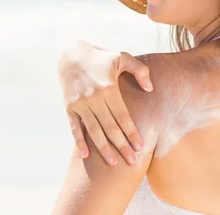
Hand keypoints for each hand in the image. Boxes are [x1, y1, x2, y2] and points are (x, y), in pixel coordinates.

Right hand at [57, 41, 152, 165]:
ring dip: (104, 149)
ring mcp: (80, 104)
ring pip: (94, 131)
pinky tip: (86, 156)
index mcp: (109, 88)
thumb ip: (140, 71)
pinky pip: (75, 128)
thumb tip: (150, 88)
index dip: (132, 132)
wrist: (71, 54)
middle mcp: (94, 97)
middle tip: (132, 161)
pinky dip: (80, 142)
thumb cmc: (102, 58)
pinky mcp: (69, 107)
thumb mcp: (122, 57)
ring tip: (114, 164)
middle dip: (122, 146)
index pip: (123, 116)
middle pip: (110, 127)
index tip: (141, 146)